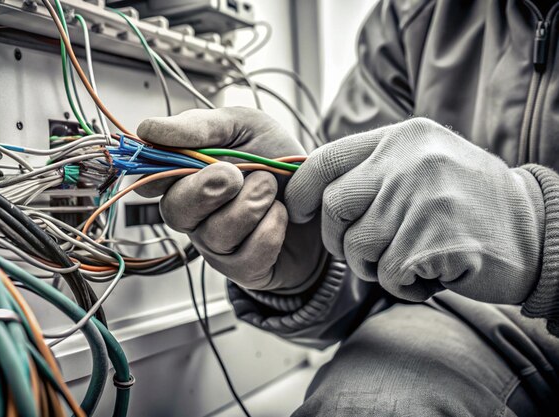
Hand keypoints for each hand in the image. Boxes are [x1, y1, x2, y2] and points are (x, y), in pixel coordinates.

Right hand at [137, 107, 326, 291]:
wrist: (322, 196)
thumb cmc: (277, 161)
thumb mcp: (244, 127)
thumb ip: (201, 126)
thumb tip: (149, 129)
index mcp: (186, 178)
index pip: (152, 181)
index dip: (160, 172)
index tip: (184, 160)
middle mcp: (194, 215)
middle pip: (176, 211)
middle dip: (207, 188)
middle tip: (235, 173)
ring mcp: (216, 246)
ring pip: (218, 232)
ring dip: (253, 203)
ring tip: (271, 186)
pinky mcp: (244, 269)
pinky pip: (250, 253)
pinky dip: (273, 227)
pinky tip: (282, 214)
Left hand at [286, 118, 544, 303]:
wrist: (535, 228)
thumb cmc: (466, 200)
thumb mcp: (421, 162)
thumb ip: (372, 169)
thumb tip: (313, 190)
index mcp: (401, 138)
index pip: (326, 160)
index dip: (300, 191)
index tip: (296, 213)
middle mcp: (409, 161)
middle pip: (334, 207)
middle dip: (339, 239)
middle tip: (365, 251)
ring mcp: (424, 198)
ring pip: (358, 247)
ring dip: (374, 266)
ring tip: (408, 260)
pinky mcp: (436, 240)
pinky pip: (389, 274)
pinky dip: (403, 285)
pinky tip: (431, 273)